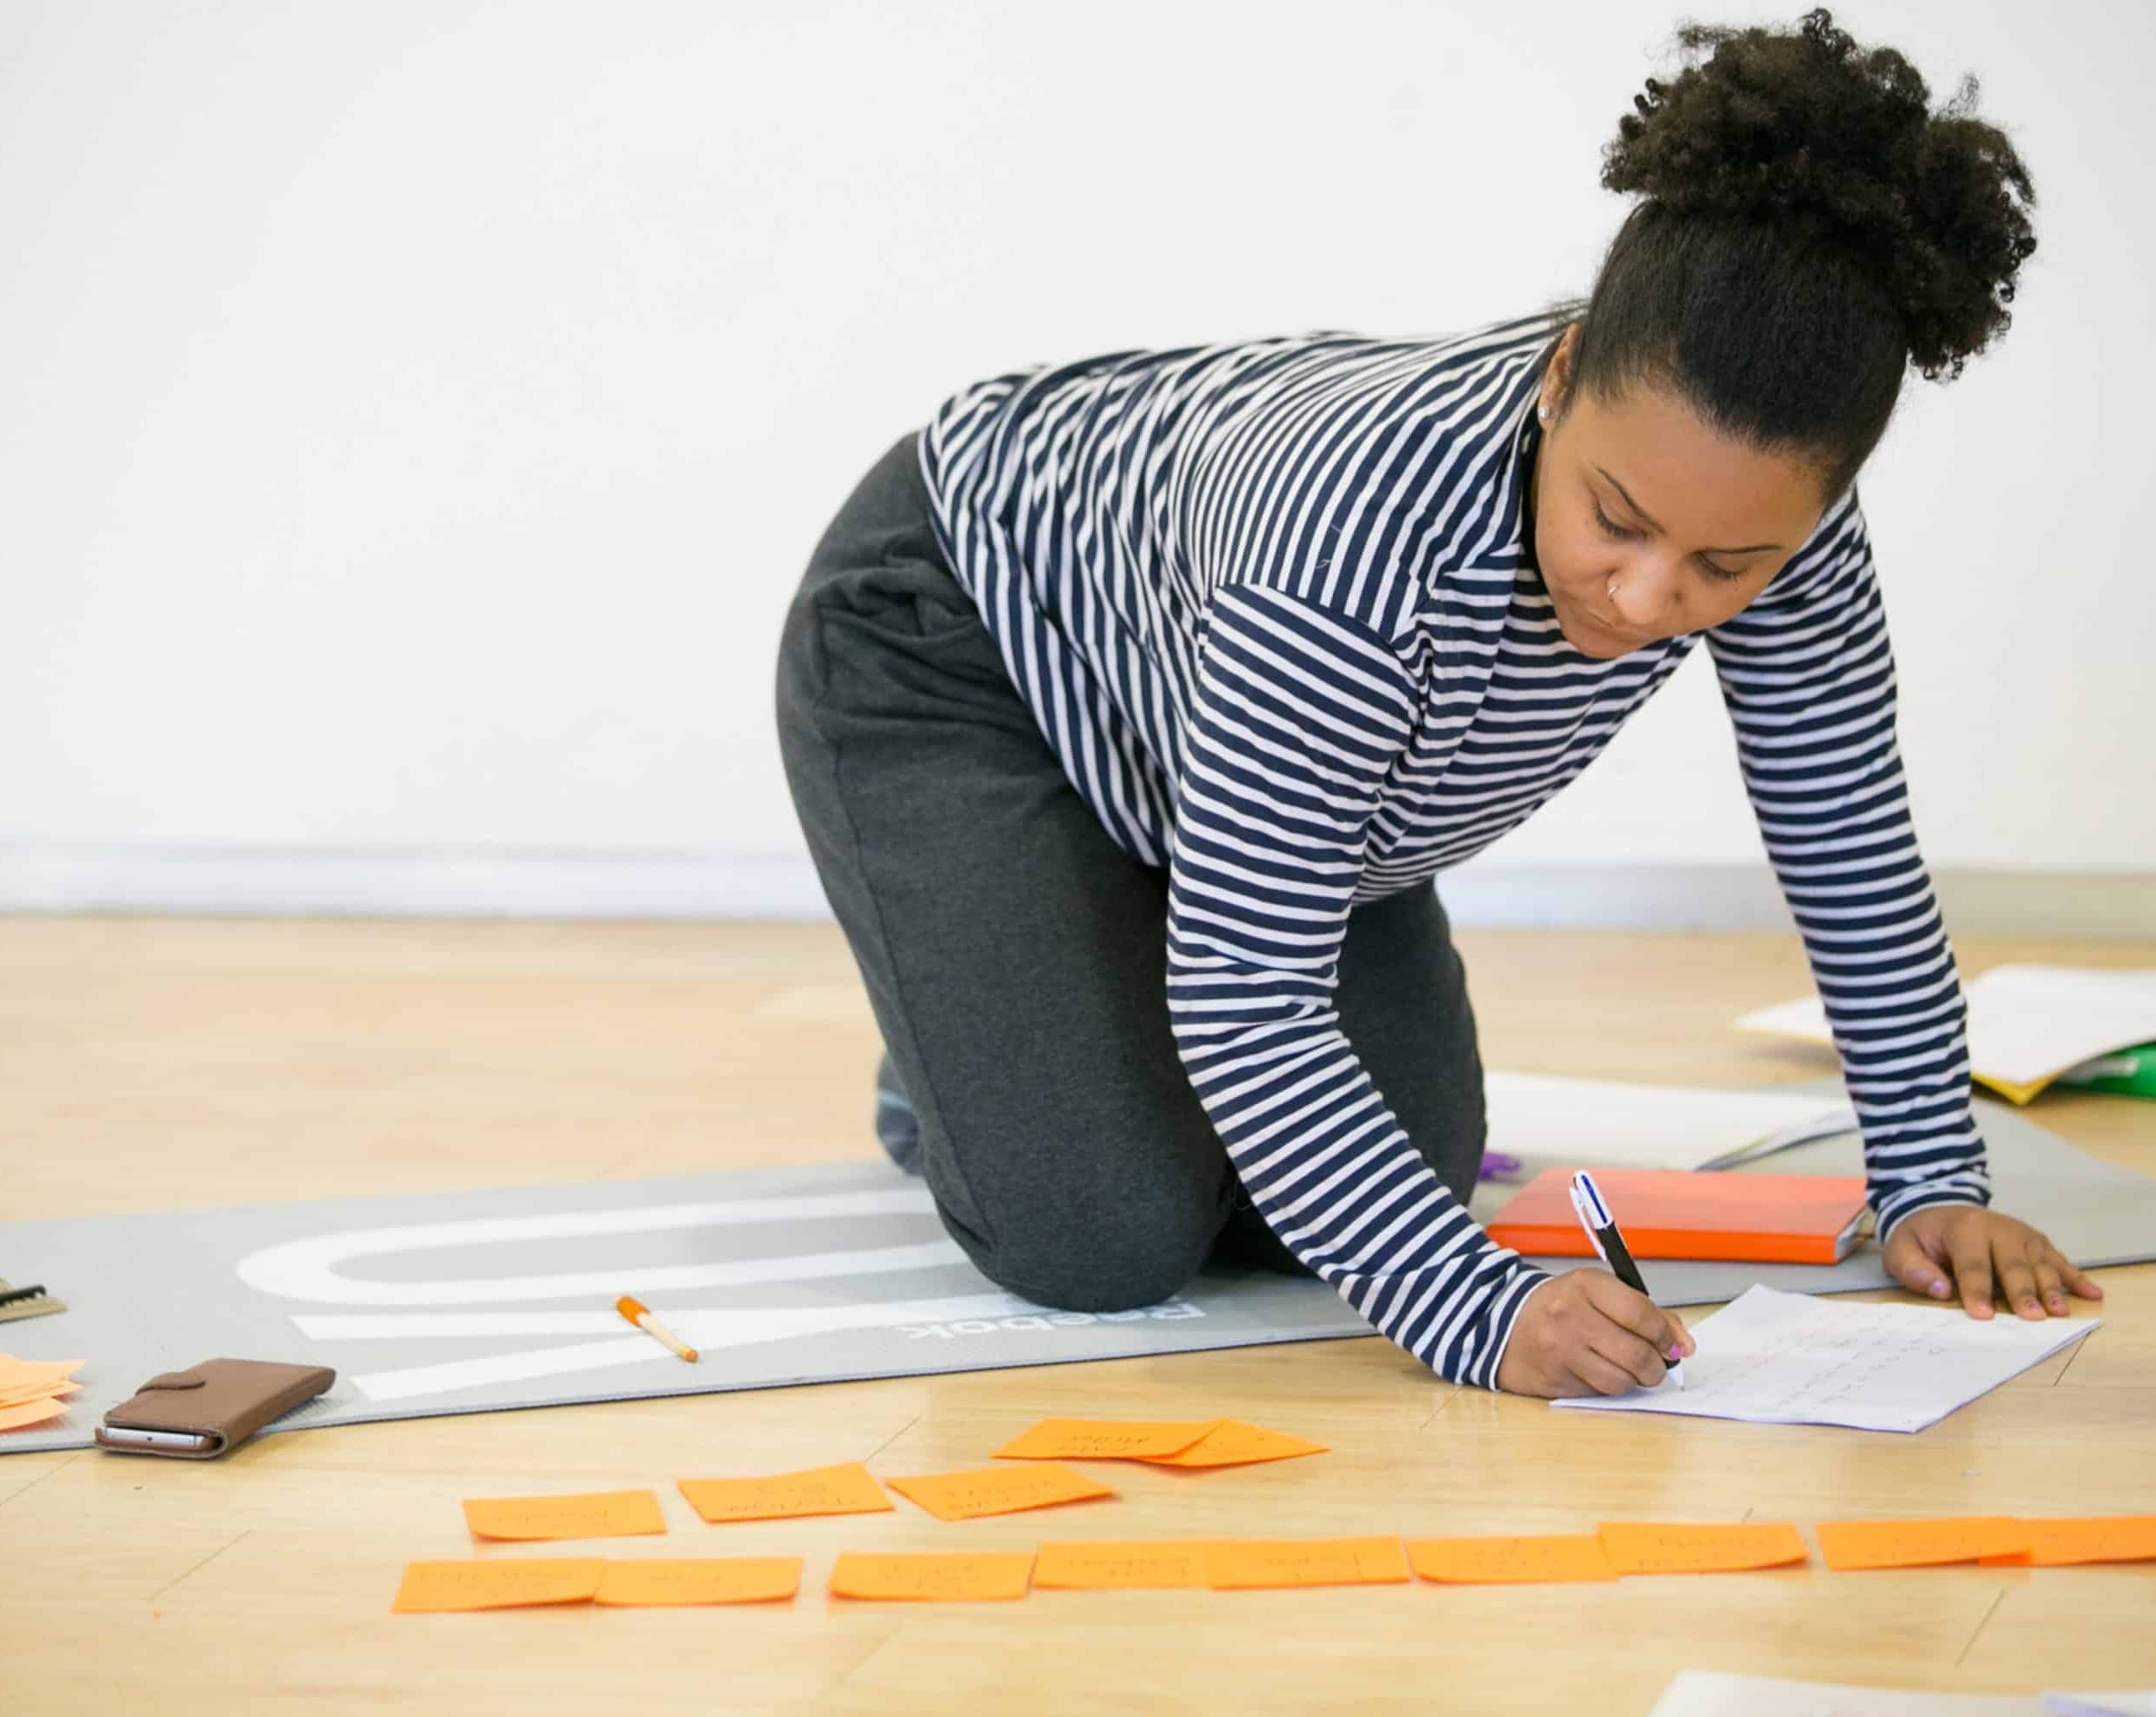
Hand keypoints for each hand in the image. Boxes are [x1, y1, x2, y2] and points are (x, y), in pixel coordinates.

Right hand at [1496, 1269, 1694, 1398]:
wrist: (1504, 1325)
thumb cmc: (1562, 1308)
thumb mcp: (1600, 1295)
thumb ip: (1647, 1314)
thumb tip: (1684, 1345)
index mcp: (1586, 1284)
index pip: (1641, 1314)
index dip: (1665, 1335)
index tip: (1673, 1345)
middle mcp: (1570, 1315)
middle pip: (1635, 1353)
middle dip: (1656, 1366)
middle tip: (1655, 1365)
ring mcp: (1559, 1349)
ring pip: (1621, 1380)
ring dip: (1634, 1381)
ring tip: (1627, 1370)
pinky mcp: (1554, 1380)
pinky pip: (1599, 1393)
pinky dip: (1608, 1387)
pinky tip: (1598, 1373)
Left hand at [1883, 1203, 2103, 1320]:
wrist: (1941, 1208)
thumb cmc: (1923, 1238)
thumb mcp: (1901, 1248)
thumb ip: (1913, 1269)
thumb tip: (1939, 1289)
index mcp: (1964, 1230)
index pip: (1972, 1265)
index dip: (1976, 1291)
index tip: (1983, 1315)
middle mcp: (1999, 1229)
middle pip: (2013, 1265)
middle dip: (2022, 1292)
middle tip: (2033, 1317)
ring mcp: (2022, 1235)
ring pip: (2040, 1264)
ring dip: (2052, 1288)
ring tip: (2060, 1311)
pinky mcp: (2037, 1243)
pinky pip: (2060, 1261)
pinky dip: (2077, 1277)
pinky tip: (2093, 1294)